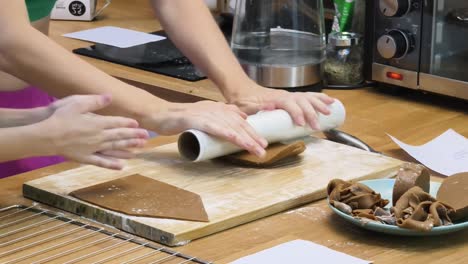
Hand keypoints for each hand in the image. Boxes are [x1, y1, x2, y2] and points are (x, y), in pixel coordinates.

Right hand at [37, 94, 148, 168]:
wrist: (45, 135)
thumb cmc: (59, 117)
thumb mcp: (76, 103)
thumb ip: (95, 100)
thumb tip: (109, 96)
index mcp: (97, 123)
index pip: (117, 123)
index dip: (128, 123)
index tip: (138, 124)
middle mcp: (98, 136)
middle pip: (120, 136)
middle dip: (134, 136)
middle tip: (147, 137)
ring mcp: (93, 148)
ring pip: (115, 148)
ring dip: (128, 148)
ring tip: (140, 149)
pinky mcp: (85, 157)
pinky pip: (102, 161)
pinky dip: (112, 164)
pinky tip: (121, 166)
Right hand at [150, 101, 267, 156]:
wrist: (160, 114)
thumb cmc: (181, 119)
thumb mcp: (204, 115)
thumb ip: (221, 116)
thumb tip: (241, 117)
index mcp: (217, 108)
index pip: (239, 120)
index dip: (252, 131)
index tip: (262, 142)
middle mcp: (214, 109)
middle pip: (238, 124)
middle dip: (253, 136)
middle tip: (264, 148)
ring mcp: (205, 114)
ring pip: (230, 127)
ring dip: (244, 139)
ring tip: (255, 149)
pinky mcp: (196, 120)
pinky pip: (215, 128)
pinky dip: (227, 133)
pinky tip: (236, 140)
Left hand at [227, 80, 334, 129]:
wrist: (242, 91)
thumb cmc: (244, 101)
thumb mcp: (247, 106)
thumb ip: (257, 107)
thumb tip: (269, 107)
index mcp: (276, 98)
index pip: (290, 104)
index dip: (297, 113)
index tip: (301, 123)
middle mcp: (285, 95)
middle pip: (302, 101)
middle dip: (311, 113)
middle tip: (316, 126)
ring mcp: (290, 95)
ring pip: (308, 97)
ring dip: (319, 104)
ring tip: (328, 112)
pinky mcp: (292, 97)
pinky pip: (308, 96)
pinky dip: (320, 98)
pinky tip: (329, 101)